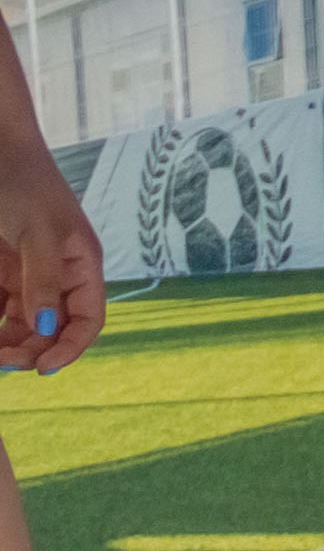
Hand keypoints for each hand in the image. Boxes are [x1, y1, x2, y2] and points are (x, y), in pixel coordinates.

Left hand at [0, 145, 105, 375]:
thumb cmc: (22, 182)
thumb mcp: (39, 233)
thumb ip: (43, 281)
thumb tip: (48, 328)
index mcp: (81, 264)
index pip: (88, 319)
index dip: (70, 348)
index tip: (40, 369)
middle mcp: (58, 272)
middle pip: (53, 328)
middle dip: (32, 350)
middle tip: (2, 363)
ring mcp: (27, 271)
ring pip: (23, 323)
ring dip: (8, 343)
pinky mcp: (1, 268)